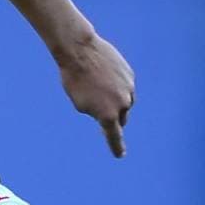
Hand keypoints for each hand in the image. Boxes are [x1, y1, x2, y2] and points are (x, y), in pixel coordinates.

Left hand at [56, 35, 134, 157]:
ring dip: (114, 98)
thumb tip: (109, 112)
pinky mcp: (130, 75)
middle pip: (121, 118)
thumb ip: (97, 112)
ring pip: (124, 101)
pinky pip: (125, 86)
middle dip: (112, 115)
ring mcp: (128, 89)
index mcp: (108, 116)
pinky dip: (116, 84)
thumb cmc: (74, 79)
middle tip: (99, 106)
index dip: (117, 147)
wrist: (80, 50)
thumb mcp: (80, 103)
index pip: (114, 137)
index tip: (119, 155)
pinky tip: (103, 74)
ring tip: (97, 84)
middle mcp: (122, 105)